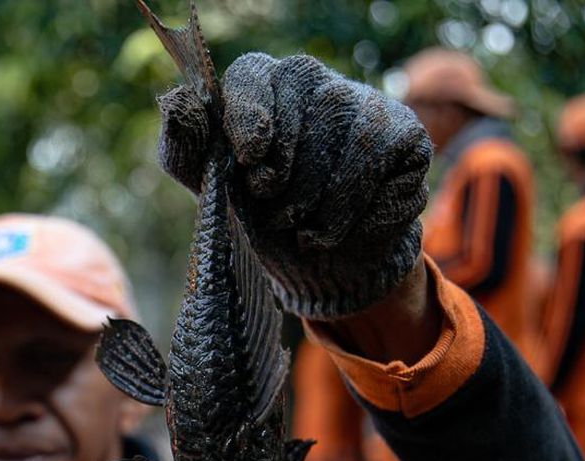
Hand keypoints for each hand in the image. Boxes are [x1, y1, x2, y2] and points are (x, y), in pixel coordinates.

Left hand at [157, 53, 432, 319]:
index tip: (251, 158)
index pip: (255, 75)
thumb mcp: (215, 190)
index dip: (251, 115)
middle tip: (275, 213)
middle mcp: (322, 85)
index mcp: (267, 86)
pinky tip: (346, 231)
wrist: (319, 261)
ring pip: (356, 149)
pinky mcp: (409, 140)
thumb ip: (187, 149)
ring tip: (305, 231)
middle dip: (289, 181)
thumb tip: (175, 100)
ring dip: (324, 207)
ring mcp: (371, 108)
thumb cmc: (260, 215)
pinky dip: (361, 219)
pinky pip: (389, 176)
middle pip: (313, 114)